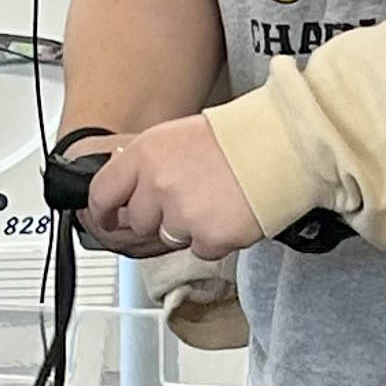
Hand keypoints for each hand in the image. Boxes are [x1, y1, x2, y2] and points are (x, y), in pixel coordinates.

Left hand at [85, 115, 265, 260]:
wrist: (283, 146)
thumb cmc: (238, 137)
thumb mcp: (177, 136)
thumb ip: (147, 164)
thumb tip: (127, 187)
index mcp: (145, 154)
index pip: (102, 192)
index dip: (104, 210)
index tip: (108, 218)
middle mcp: (156, 184)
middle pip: (138, 221)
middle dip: (159, 216)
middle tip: (189, 197)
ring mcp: (181, 213)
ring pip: (169, 237)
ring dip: (188, 226)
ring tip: (215, 199)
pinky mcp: (208, 237)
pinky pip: (200, 249)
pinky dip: (215, 237)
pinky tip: (230, 212)